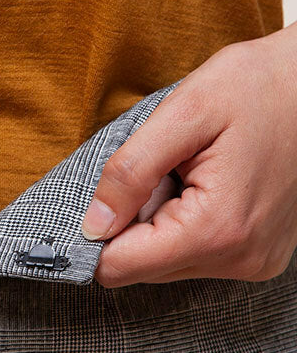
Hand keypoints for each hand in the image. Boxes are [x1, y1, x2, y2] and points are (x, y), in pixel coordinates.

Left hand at [80, 26, 296, 286]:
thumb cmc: (256, 85)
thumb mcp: (184, 113)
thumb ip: (130, 172)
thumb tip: (92, 225)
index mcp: (217, 230)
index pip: (121, 267)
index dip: (97, 233)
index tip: (108, 190)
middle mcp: (240, 260)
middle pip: (143, 266)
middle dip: (134, 220)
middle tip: (164, 168)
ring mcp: (255, 262)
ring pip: (168, 260)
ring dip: (161, 219)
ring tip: (190, 171)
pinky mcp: (260, 255)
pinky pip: (197, 252)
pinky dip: (186, 221)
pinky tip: (207, 182)